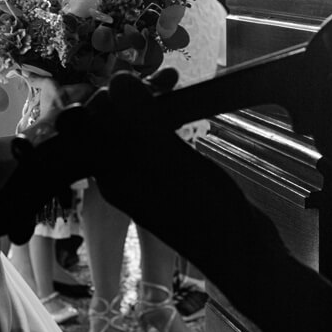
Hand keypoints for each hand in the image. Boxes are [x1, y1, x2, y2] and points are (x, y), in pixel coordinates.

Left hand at [51, 72, 285, 274]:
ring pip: (135, 123)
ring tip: (173, 79)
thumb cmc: (205, 212)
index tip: (138, 80)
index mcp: (110, 175)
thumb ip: (140, 122)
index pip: (89, 124)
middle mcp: (122, 173)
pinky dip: (165, 112)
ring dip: (149, 96)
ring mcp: (147, 172)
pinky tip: (179, 99)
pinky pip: (156, 133)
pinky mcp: (170, 171)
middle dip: (129, 92)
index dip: (107, 96)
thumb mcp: (169, 161)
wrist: (243, 251)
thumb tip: (118, 79)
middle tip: (164, 79)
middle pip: (110, 120)